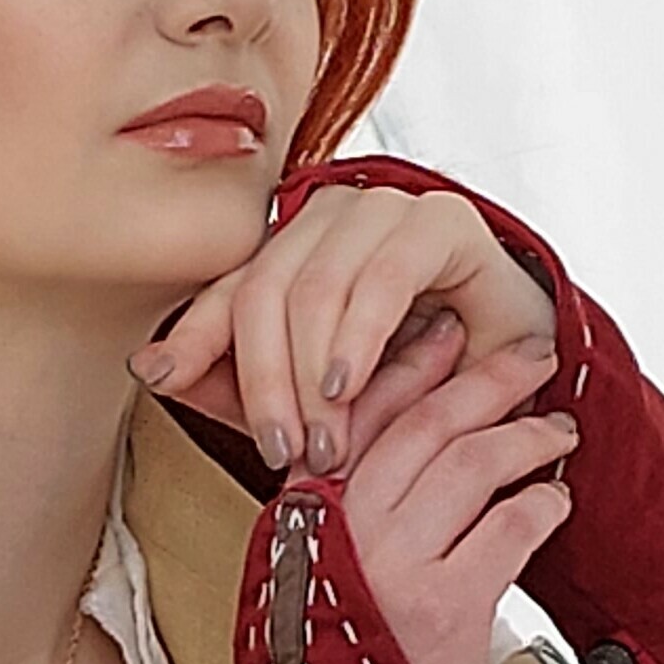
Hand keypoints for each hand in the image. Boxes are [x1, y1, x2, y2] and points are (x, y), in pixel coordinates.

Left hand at [133, 174, 557, 475]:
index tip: (161, 381)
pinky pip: (381, 277)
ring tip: (324, 439)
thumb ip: (237, 386)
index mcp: (292, 250)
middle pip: (264, 289)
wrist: (515, 383)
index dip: (192, 334)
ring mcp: (386, 212)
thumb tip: (148, 368)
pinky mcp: (441, 222)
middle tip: (283, 452)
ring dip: (311, 374)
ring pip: (315, 285)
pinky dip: (358, 338)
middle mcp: (330, 219)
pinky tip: (347, 385)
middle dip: (264, 381)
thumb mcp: (313, 402)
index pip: (229, 289)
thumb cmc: (415, 390)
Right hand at [330, 318, 574, 663]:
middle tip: (530, 358)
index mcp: (304, 523)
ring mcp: (391, 568)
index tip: (452, 337)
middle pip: (423, 425)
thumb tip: (409, 465)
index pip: (358, 418)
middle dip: (485, 381)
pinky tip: (555, 501)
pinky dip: (539, 505)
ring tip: (557, 433)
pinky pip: (506, 526)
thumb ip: (346, 532)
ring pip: (469, 464)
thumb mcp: (317, 597)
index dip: (412, 368)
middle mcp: (341, 534)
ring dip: (524, 439)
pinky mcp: (446, 608)